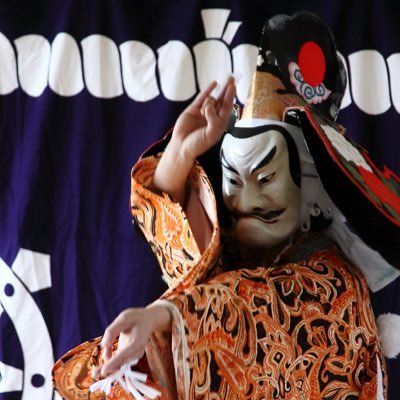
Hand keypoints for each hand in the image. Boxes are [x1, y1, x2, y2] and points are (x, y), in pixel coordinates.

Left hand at [92, 304, 170, 377]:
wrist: (148, 321)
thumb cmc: (137, 317)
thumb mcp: (125, 317)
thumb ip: (113, 330)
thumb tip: (104, 344)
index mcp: (137, 342)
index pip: (124, 354)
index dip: (114, 363)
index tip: (104, 371)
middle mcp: (135, 351)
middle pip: (120, 363)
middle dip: (108, 368)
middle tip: (94, 374)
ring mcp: (132, 354)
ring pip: (118, 363)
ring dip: (106, 366)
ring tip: (95, 372)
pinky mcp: (127, 354)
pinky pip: (117, 360)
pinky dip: (109, 359)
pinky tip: (106, 353)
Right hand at [152, 77, 235, 203]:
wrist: (181, 147)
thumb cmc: (197, 144)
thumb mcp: (211, 134)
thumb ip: (213, 119)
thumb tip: (210, 104)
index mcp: (219, 124)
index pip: (227, 108)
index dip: (230, 97)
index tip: (233, 86)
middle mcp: (213, 117)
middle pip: (222, 100)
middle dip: (227, 89)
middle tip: (231, 78)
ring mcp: (203, 113)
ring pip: (210, 100)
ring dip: (209, 103)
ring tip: (203, 113)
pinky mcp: (193, 110)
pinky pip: (201, 98)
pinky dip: (207, 90)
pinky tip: (214, 84)